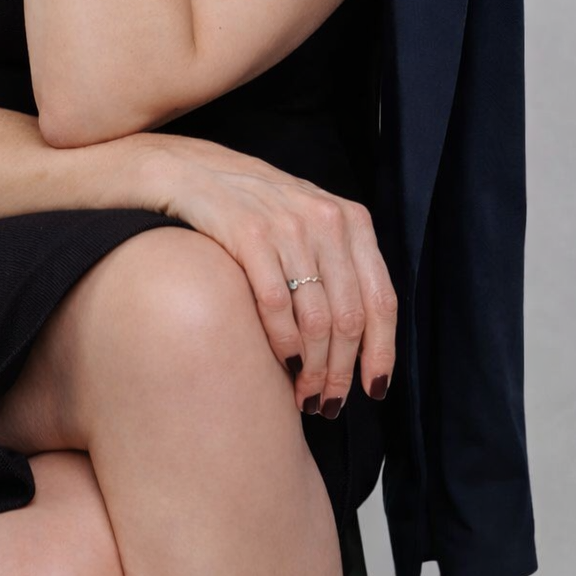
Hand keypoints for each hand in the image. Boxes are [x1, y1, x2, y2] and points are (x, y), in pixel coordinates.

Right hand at [139, 134, 397, 415]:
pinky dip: (282, 345)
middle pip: (349, 318)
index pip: (382, 299)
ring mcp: (288, 226)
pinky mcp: (249, 235)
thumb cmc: (256, 208)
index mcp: (351, 220)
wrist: (193, 172)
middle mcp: (326, 220)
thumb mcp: (310, 221)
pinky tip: (279, 364)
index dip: (381, 353)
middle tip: (328, 403)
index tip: (374, 389)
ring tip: (303, 394)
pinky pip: (276, 307)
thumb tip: (365, 338)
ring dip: (312, 370)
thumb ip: (340, 264)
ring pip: (316, 321)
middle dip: (340, 372)